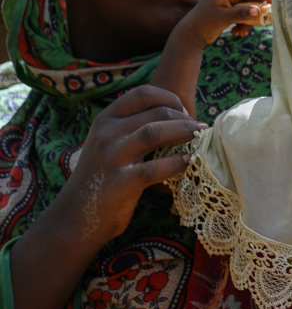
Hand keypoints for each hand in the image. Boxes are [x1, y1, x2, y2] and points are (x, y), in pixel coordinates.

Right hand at [59, 85, 205, 242]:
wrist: (74, 215)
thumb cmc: (102, 176)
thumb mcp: (110, 143)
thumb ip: (133, 128)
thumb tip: (179, 117)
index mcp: (105, 120)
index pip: (142, 94)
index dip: (169, 98)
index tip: (184, 111)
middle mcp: (106, 133)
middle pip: (156, 112)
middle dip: (184, 118)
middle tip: (199, 128)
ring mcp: (112, 157)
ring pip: (155, 132)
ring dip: (184, 132)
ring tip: (200, 137)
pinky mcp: (120, 183)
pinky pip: (155, 168)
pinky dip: (176, 163)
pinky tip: (186, 162)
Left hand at [174, 0, 270, 45]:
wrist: (190, 34)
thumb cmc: (204, 23)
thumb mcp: (224, 18)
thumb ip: (241, 13)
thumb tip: (257, 10)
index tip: (274, 2)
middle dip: (256, 11)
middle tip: (265, 20)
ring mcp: (228, 3)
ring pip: (247, 9)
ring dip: (248, 21)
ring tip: (242, 32)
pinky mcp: (228, 12)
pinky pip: (242, 15)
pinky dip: (243, 24)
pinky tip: (237, 32)